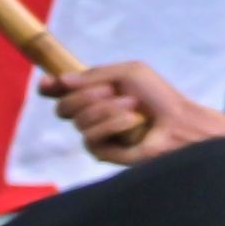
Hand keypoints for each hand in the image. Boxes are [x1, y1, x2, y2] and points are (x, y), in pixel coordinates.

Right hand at [48, 55, 219, 166]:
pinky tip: (132, 123)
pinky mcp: (100, 151)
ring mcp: (94, 133)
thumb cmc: (157, 96)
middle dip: (86, 96)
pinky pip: (90, 136)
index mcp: (95, 92)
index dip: (50, 87)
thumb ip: (95, 74)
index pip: (61, 92)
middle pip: (63, 107)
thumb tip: (61, 81)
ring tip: (134, 107)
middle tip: (112, 91)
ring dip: (108, 109)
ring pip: (79, 121)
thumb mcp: (129, 73)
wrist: (177, 122)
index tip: (48, 83)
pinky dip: (113, 124)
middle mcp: (90, 113)